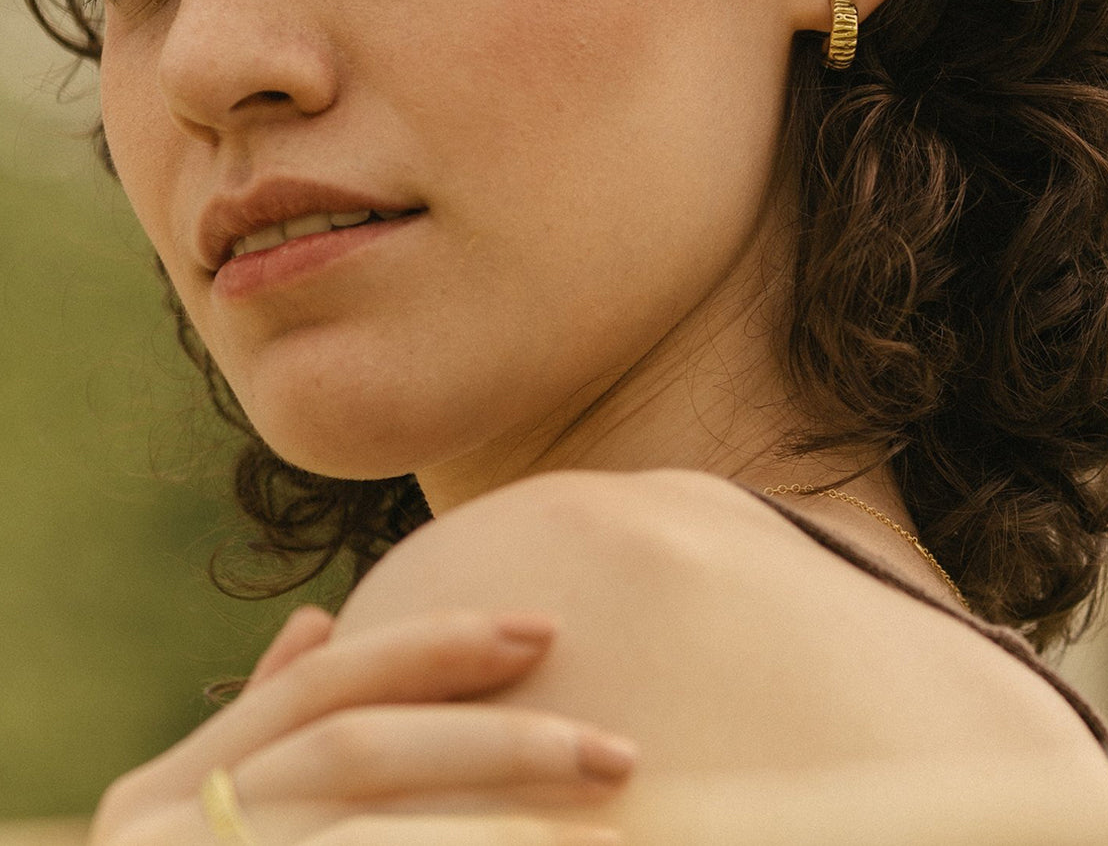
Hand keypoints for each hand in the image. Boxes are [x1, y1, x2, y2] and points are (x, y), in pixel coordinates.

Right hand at [91, 607, 633, 845]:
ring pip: (368, 833)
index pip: (320, 686)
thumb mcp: (187, 836)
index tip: (547, 627)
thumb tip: (316, 621)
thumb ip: (255, 741)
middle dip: (496, 740)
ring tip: (606, 832)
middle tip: (616, 750)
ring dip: (500, 830)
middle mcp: (155, 840)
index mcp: (153, 801)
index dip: (433, 646)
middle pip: (357, 750)